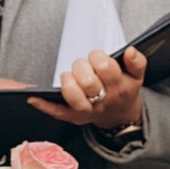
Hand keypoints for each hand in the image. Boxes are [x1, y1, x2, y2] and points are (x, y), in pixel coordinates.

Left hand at [31, 46, 146, 129]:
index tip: (97, 58)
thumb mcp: (137, 76)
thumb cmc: (124, 90)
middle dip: (81, 67)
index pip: (105, 67)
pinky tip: (32, 97)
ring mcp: (88, 111)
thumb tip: (129, 50)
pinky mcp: (74, 118)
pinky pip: (57, 112)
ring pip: (74, 99)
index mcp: (120, 87)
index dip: (97, 57)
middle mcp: (104, 100)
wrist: (121, 118)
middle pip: (88, 82)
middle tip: (83, 67)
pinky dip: (43, 105)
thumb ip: (137, 62)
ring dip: (68, 83)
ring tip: (68, 77)